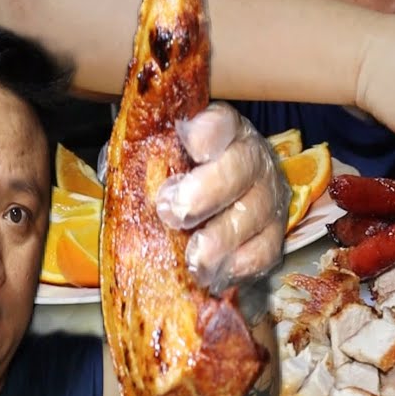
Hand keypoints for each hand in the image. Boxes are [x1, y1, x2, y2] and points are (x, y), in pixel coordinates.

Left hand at [154, 102, 288, 319]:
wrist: (210, 203)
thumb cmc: (178, 179)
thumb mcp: (158, 161)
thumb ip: (144, 165)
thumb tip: (121, 183)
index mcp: (222, 132)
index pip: (221, 122)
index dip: (208, 131)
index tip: (190, 144)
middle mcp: (251, 158)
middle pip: (241, 167)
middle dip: (209, 190)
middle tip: (175, 213)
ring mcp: (267, 196)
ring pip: (256, 212)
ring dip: (223, 237)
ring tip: (195, 258)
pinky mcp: (274, 234)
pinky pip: (266, 251)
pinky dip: (241, 264)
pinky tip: (216, 273)